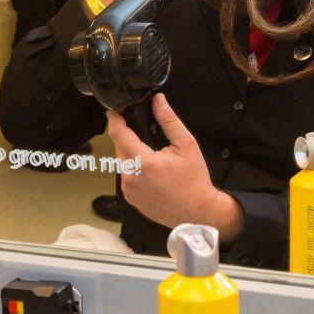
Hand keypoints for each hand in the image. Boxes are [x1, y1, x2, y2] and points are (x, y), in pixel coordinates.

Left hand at [107, 94, 243, 242]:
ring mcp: (128, 190)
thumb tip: (158, 101)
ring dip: (133, 156)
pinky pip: (127, 177)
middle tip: (149, 140)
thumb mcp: (186, 145)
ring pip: (123, 163)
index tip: (116, 112)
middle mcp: (131, 177)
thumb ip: (169, 121)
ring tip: (155, 159)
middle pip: (120, 148)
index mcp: (143, 162)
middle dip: (130, 139)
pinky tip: (152, 174)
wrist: (198, 212)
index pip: (118, 134)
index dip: (115, 119)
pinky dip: (135, 171)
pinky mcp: (130, 199)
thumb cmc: (194, 181)